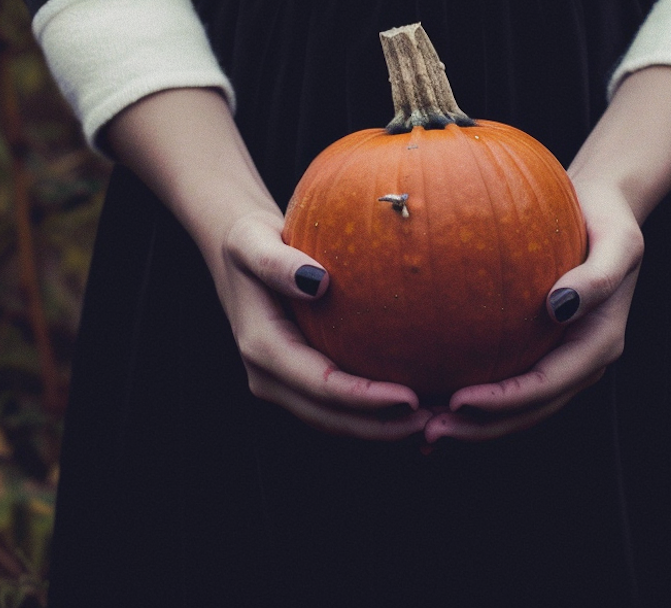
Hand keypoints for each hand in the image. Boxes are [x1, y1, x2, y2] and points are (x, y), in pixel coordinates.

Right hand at [104, 88, 429, 441]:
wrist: (234, 255)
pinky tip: (419, 404)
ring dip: (383, 429)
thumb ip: (277, 263)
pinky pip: (339, 409)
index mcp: (263, 350)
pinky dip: (375, 415)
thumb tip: (318, 280)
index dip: (365, 399)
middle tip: (435, 422)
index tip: (410, 397)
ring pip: (337, 424)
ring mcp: (283, 386)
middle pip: (332, 420)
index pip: (322, 387)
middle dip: (382, 428)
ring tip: (435, 421)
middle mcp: (269, 379)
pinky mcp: (299, 383)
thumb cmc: (249, 241)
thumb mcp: (253, 242)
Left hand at [423, 181, 642, 442]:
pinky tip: (429, 397)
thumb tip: (560, 306)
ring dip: (472, 426)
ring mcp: (561, 362)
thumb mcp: (618, 241)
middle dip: (480, 429)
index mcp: (598, 345)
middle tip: (429, 433)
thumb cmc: (609, 218)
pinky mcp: (540, 351)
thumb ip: (599, 276)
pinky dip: (472, 399)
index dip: (505, 402)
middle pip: (528, 411)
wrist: (603, 210)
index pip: (547, 386)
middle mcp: (580, 363)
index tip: (458, 401)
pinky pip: (505, 382)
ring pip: (515, 409)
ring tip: (422, 431)